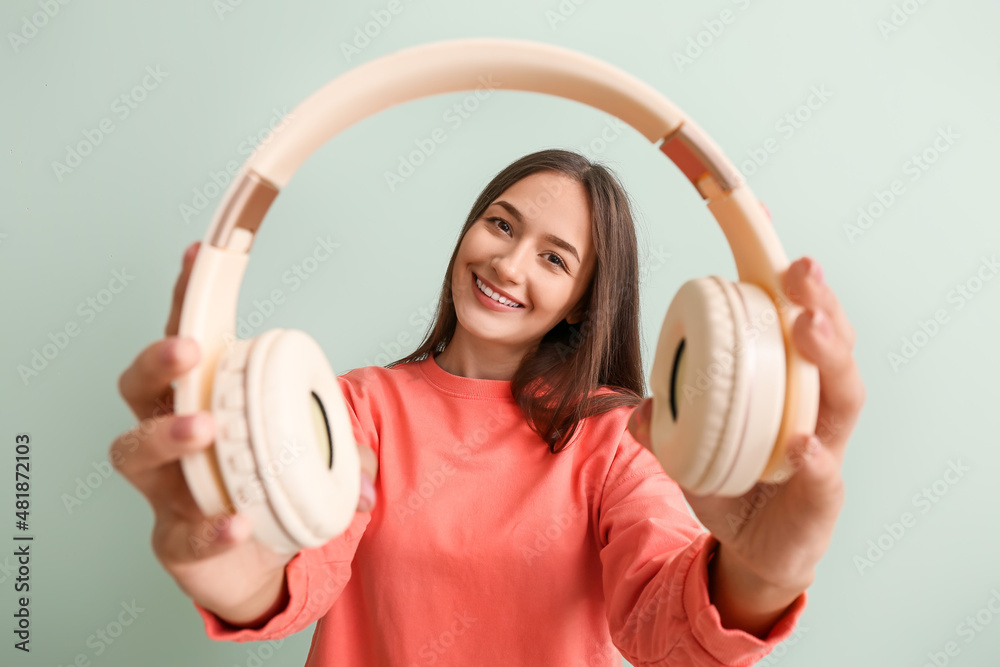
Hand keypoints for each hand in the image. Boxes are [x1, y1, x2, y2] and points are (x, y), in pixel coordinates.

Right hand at [111, 241, 378, 625]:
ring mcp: (165, 489)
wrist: (255, 565)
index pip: (187, 342)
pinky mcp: (172, 540)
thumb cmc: (269, 488)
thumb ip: (339, 443)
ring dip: (168, 435)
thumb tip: (375, 450)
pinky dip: (209, 527)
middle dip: (158, 361)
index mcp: (203, 402)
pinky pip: (179, 533)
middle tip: (190, 351)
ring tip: (207, 429)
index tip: (197, 255)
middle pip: (139, 388)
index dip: (186, 298)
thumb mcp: (308, 452)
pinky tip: (236, 523)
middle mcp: (170, 438)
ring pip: (133, 453)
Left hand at [628, 254, 864, 591]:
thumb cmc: (733, 485)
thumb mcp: (689, 449)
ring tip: (807, 326)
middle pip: (831, 349)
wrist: (753, 551)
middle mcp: (817, 411)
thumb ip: (663, 427)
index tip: (773, 237)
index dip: (790, 285)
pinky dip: (814, 457)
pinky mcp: (822, 499)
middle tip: (800, 270)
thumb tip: (635, 407)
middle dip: (819, 304)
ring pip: (843, 397)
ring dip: (827, 357)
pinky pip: (825, 474)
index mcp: (790, 387)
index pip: (796, 327)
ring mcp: (827, 451)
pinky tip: (801, 443)